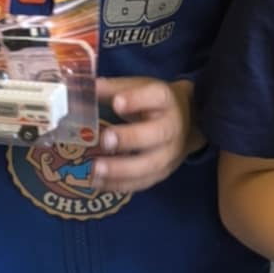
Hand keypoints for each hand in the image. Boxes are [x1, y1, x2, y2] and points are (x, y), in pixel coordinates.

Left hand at [89, 78, 201, 195]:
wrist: (187, 123)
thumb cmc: (154, 103)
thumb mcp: (139, 87)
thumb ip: (114, 88)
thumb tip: (85, 87)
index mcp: (166, 100)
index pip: (157, 97)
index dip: (137, 99)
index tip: (117, 103)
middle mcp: (173, 127)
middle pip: (157, 134)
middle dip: (131, 138)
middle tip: (105, 140)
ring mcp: (171, 153)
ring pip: (150, 165)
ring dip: (122, 170)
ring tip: (96, 169)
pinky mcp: (163, 173)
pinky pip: (143, 182)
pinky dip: (119, 185)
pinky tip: (98, 182)